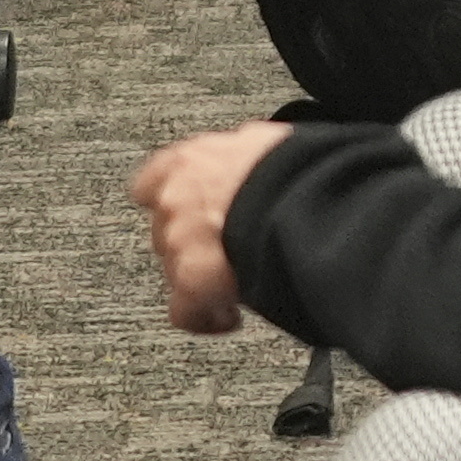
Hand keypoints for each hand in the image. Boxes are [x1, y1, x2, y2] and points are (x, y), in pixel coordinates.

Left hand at [135, 120, 290, 334]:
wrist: (304, 191)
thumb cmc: (297, 163)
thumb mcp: (267, 143)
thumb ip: (244, 156)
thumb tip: (257, 161)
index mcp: (193, 159)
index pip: (157, 178)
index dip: (172, 196)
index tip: (191, 206)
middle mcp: (177, 198)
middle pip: (167, 228)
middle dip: (193, 242)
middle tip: (229, 246)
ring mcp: (180, 241)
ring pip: (175, 269)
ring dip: (200, 277)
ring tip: (238, 282)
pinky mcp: (192, 280)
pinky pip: (185, 311)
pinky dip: (204, 317)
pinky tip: (228, 317)